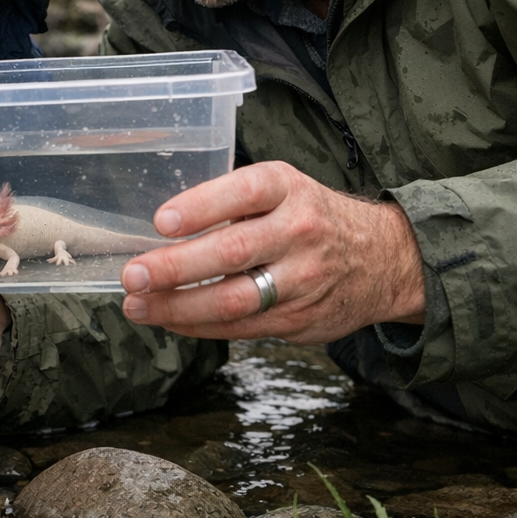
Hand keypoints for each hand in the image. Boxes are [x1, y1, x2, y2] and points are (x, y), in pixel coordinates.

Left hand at [120, 161, 425, 342]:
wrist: (384, 259)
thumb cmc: (310, 216)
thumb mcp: (282, 189)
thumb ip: (232, 202)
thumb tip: (162, 227)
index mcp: (287, 189)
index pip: (242, 192)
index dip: (200, 206)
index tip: (161, 222)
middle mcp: (298, 231)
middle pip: (232, 252)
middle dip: (175, 267)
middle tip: (133, 274)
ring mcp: (301, 280)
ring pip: (233, 300)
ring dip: (178, 307)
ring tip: (138, 305)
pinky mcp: (299, 319)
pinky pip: (240, 328)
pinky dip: (198, 326)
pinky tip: (168, 320)